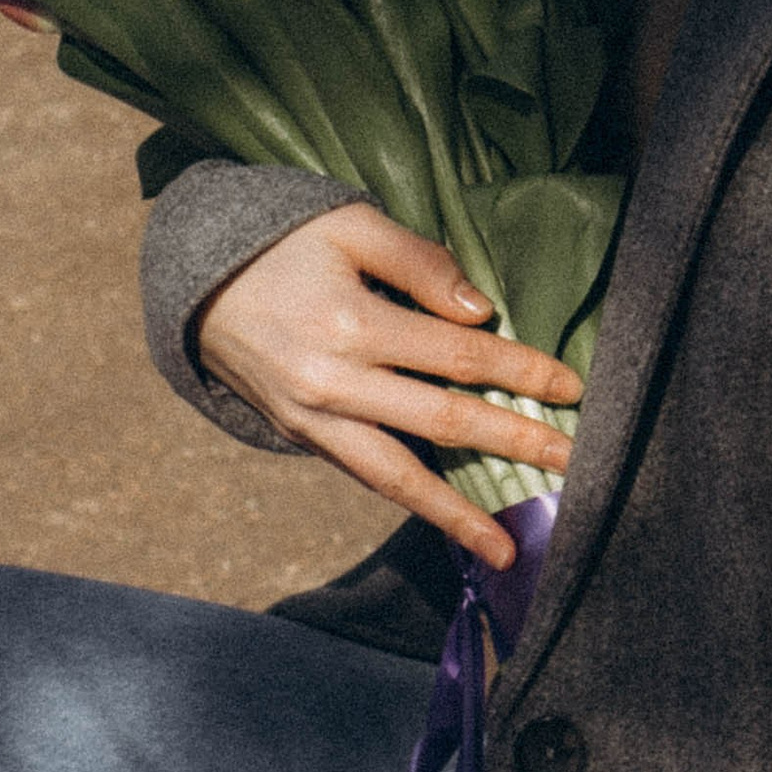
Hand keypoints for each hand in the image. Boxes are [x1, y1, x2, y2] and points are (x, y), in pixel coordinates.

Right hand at [193, 202, 579, 573]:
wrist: (199, 284)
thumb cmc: (285, 243)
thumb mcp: (350, 224)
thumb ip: (419, 262)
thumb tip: (481, 311)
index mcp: (351, 322)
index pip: (458, 354)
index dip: (521, 371)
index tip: (573, 389)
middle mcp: (333, 383)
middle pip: (442, 420)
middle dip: (513, 442)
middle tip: (572, 463)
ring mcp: (314, 420)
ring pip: (397, 477)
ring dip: (457, 514)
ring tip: (505, 547)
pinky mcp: (303, 438)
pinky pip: (365, 476)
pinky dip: (410, 502)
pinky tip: (449, 520)